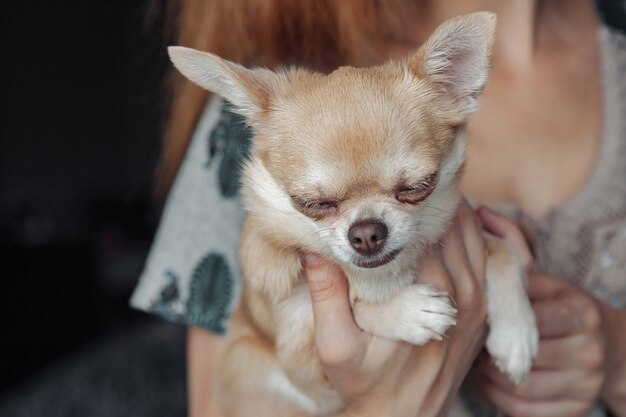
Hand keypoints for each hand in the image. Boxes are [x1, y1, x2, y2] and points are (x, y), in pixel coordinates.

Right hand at [303, 200, 488, 416]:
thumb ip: (326, 294)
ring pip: (475, 240)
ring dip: (454, 216)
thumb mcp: (334, 345)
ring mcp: (480, 305)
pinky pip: (486, 261)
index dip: (410, 203)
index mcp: (430, 294)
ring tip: (425, 198)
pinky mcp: (483, 314)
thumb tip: (315, 248)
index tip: (392, 186)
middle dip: (432, 203)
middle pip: (457, 227)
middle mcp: (464, 295)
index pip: (429, 229)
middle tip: (408, 184)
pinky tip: (448, 227)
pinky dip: (472, 238)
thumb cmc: (366, 383)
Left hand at [480, 273, 625, 416]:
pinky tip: (492, 382)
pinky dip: (499, 397)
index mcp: (582, 317)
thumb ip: (521, 285)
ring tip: (483, 362)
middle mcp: (589, 353)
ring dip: (491, 377)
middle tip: (477, 343)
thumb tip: (484, 287)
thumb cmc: (566, 311)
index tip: (483, 320)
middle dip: (491, 351)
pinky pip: (524, 411)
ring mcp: (585, 386)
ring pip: (521, 389)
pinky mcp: (575, 410)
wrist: (609, 346)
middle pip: (525, 358)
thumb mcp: (551, 289)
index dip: (500, 322)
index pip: (533, 320)